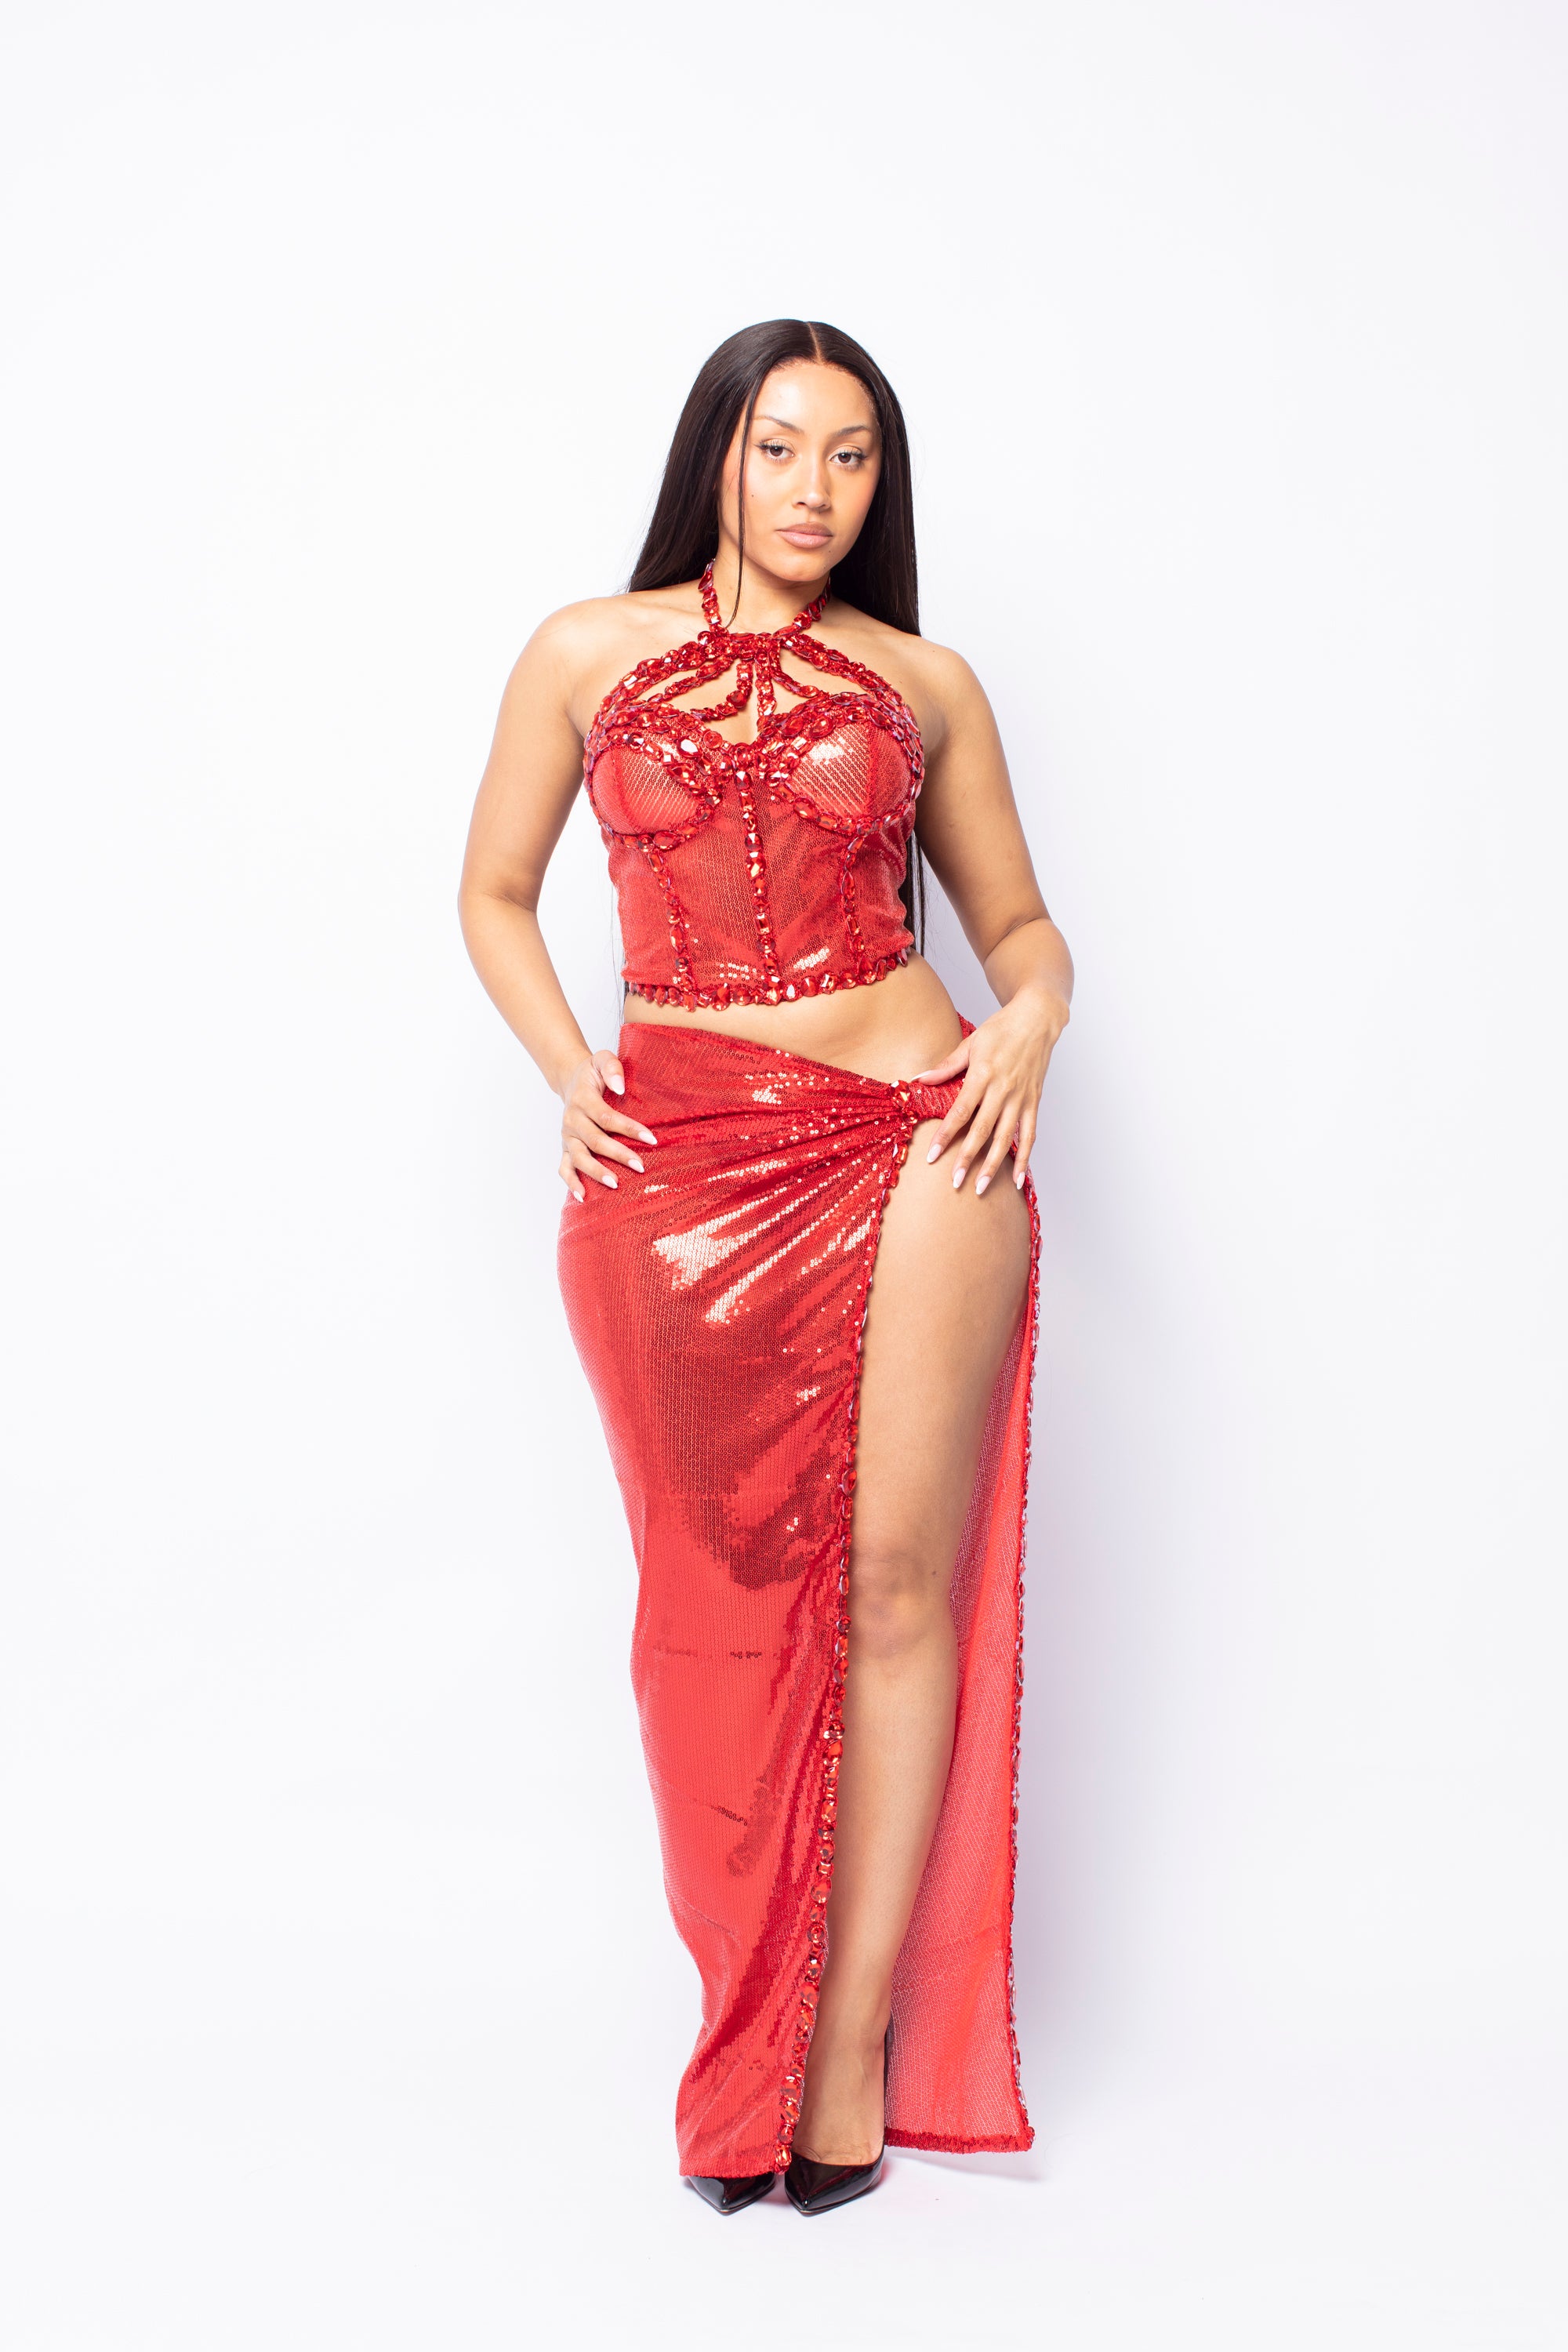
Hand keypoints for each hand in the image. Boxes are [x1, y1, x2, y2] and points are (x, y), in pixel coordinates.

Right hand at [558, 1049, 656, 1201]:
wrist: (570, 1080)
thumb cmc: (592, 1073)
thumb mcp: (601, 1059)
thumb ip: (612, 1067)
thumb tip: (620, 1087)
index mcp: (582, 1099)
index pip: (606, 1117)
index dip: (628, 1128)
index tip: (651, 1139)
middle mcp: (572, 1120)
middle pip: (595, 1141)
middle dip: (618, 1154)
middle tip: (640, 1166)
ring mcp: (567, 1136)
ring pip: (579, 1157)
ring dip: (596, 1172)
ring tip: (615, 1184)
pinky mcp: (565, 1148)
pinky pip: (564, 1168)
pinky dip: (571, 1183)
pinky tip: (583, 1197)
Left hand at [909, 986, 1068, 1194]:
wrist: (1038, 1019)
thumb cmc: (1002, 1028)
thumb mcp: (970, 1042)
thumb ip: (946, 1066)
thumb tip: (919, 1080)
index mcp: (983, 1074)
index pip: (961, 1112)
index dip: (946, 1135)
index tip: (932, 1156)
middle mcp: (1003, 1090)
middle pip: (982, 1130)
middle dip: (967, 1158)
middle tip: (954, 1182)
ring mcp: (1021, 1098)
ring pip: (1006, 1138)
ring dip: (993, 1165)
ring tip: (981, 1188)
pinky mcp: (1034, 1102)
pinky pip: (1029, 1135)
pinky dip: (1024, 1158)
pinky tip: (1017, 1179)